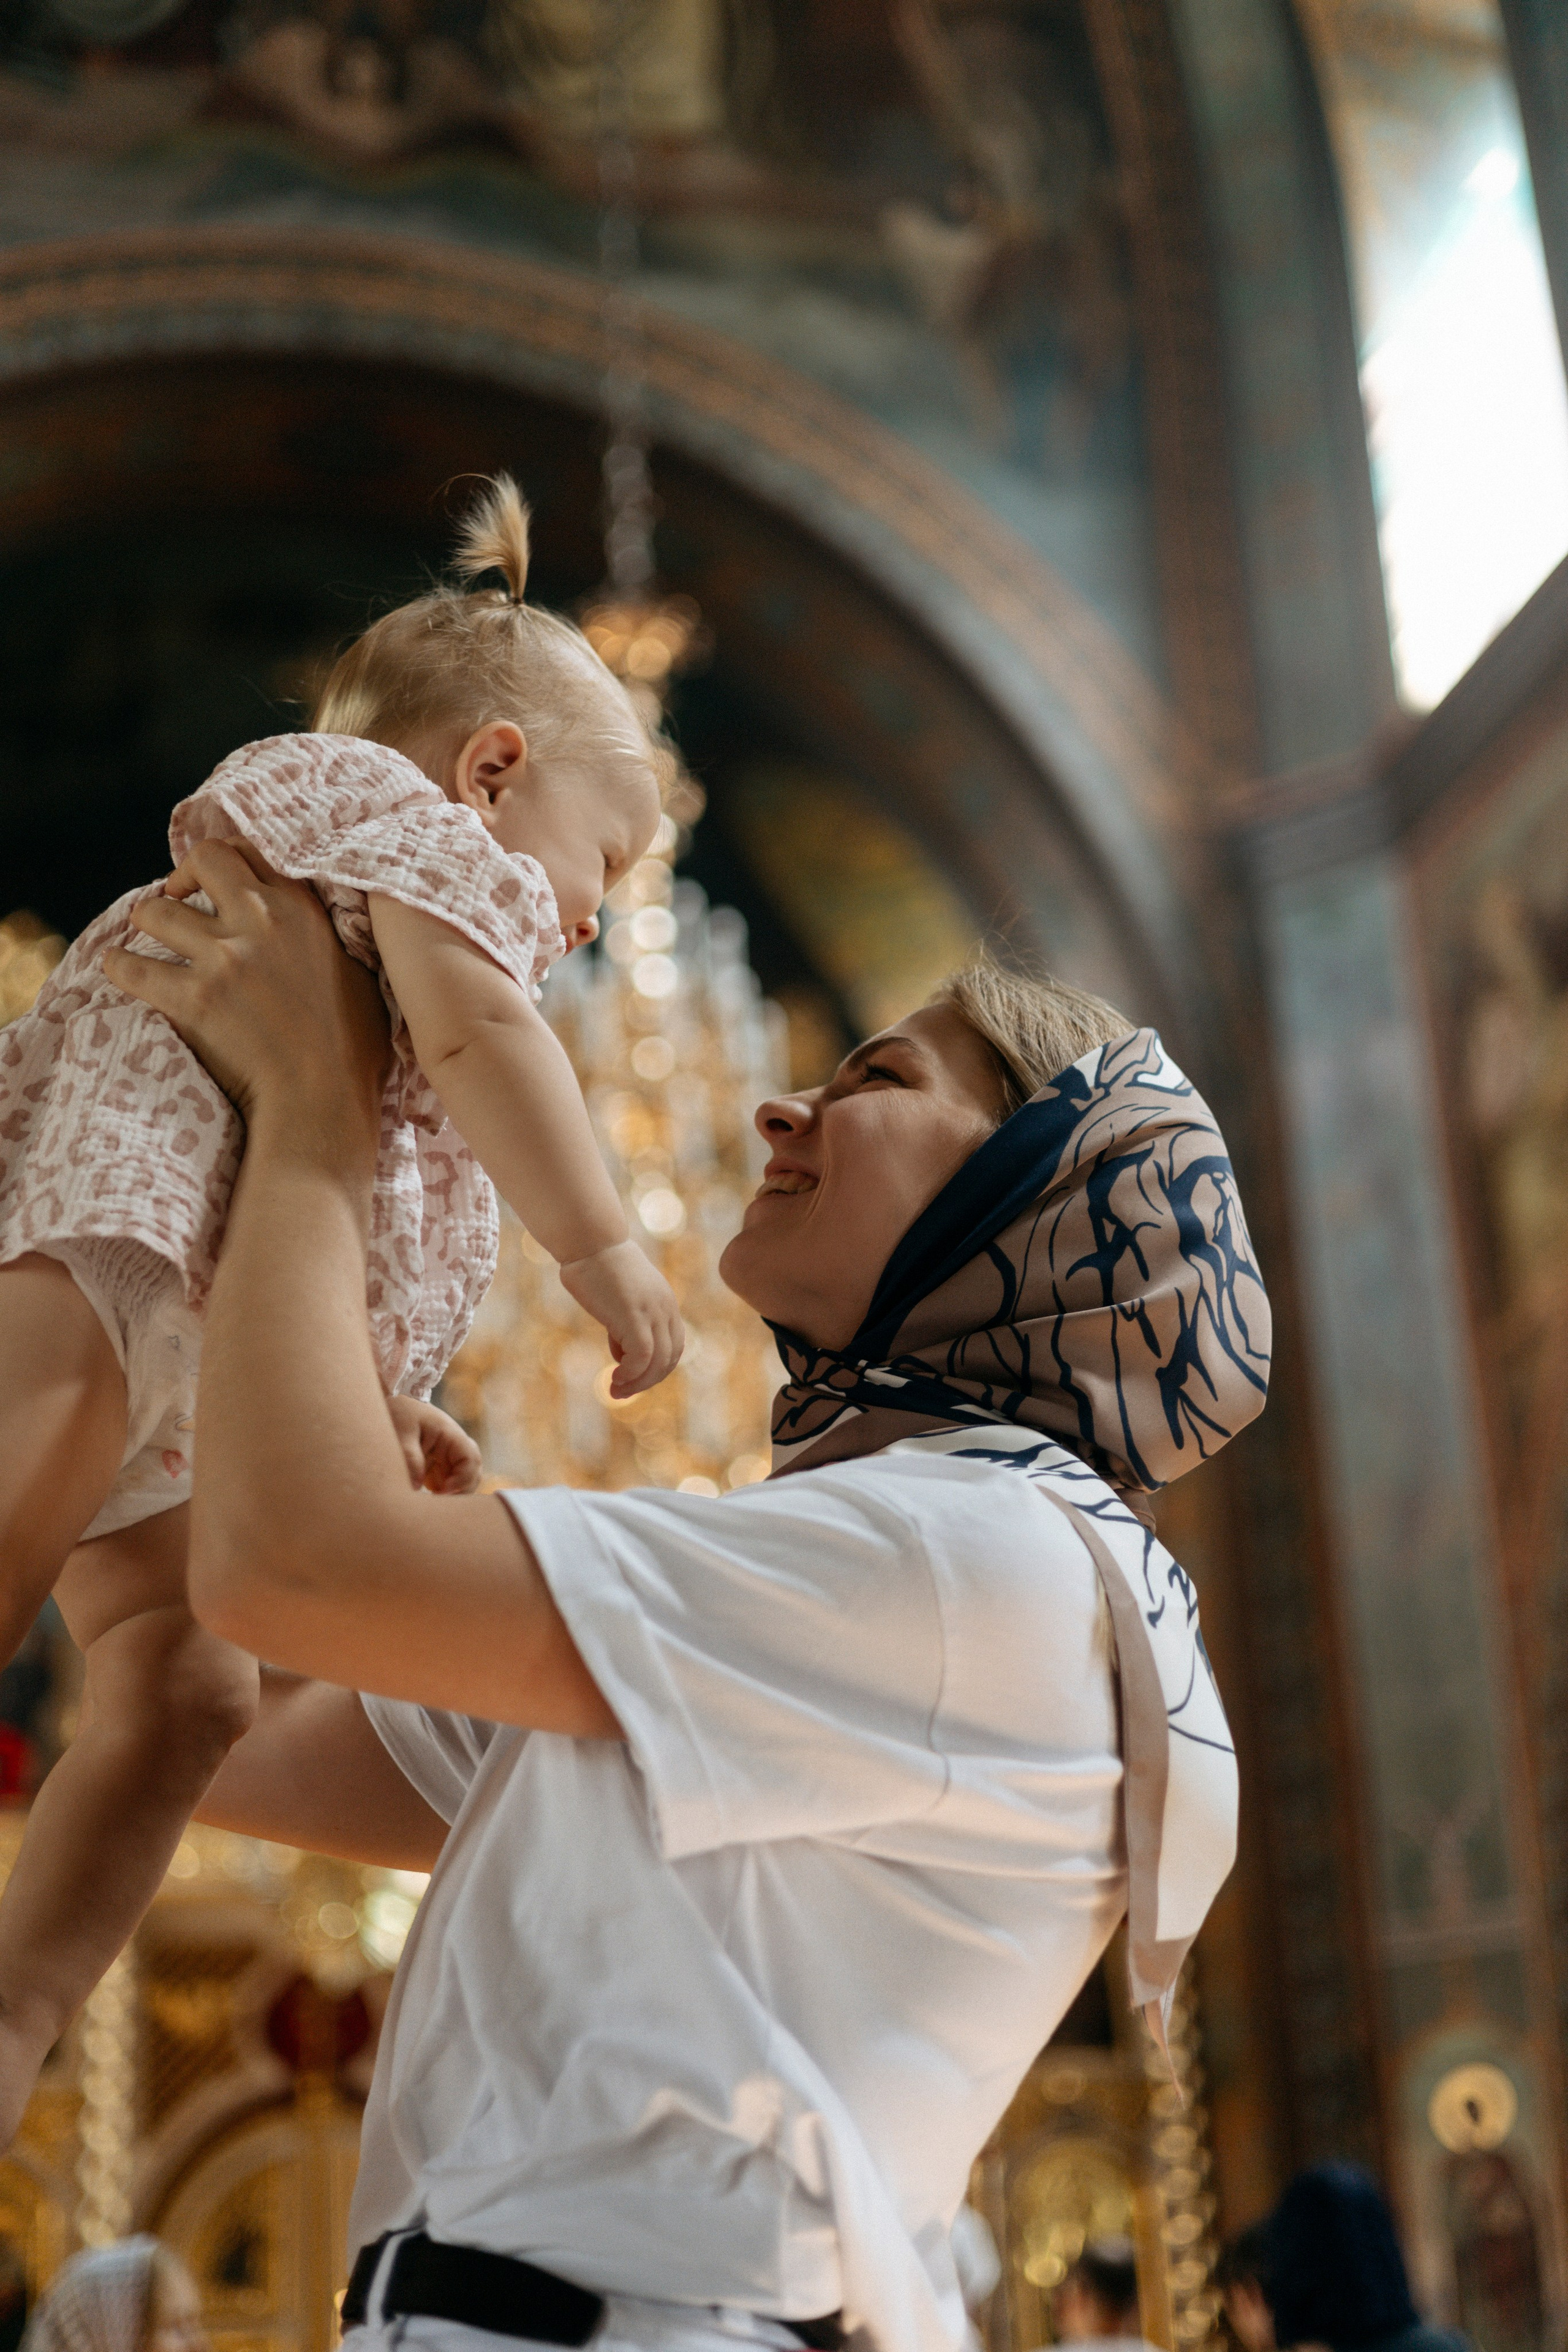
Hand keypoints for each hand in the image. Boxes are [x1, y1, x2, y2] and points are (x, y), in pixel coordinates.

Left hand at [101, 838, 390, 1141]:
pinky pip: (131, 967)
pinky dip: (119, 966)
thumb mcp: (360, 974)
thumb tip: (325, 928)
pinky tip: (118, 969)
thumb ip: (334, 938)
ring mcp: (225, 959)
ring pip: (155, 911)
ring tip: (148, 942)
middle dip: (183, 875)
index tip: (212, 881)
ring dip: (147, 922)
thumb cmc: (352, 1049)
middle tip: (176, 898)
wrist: (323, 1100)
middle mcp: (261, 921)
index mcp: (302, 910)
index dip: (225, 861)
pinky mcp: (193, 999)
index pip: (252, 851)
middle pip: (204, 859)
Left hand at [386, 1395, 483, 1494]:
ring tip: (432, 1503)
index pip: (471, 1459)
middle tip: (440, 1503)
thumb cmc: (398, 1411)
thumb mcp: (401, 1433)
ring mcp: (446, 1457)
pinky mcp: (436, 1465)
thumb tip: (416, 1487)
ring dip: (453, 1494)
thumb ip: (410, 1459)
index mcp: (450, 1434)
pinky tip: (427, 1501)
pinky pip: (447, 1483)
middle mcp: (453, 1446)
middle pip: (473, 1473)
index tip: (442, 1491)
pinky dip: (442, 1495)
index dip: (463, 1479)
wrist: (391, 1399)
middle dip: (462, 1491)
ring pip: (462, 1481)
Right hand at [560, 1240, 683, 1397]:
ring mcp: (653, 1312)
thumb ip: (626, 1321)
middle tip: (621, 1392)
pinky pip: (642, 1357)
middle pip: (670, 1358)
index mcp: (665, 1303)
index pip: (674, 1347)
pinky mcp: (635, 1315)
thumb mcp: (620, 1298)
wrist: (590, 1242)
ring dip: (637, 1383)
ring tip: (615, 1390)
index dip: (656, 1368)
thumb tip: (621, 1348)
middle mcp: (665, 1309)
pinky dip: (630, 1373)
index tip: (632, 1378)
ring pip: (658, 1362)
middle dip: (647, 1381)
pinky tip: (613, 1377)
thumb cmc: (597, 1266)